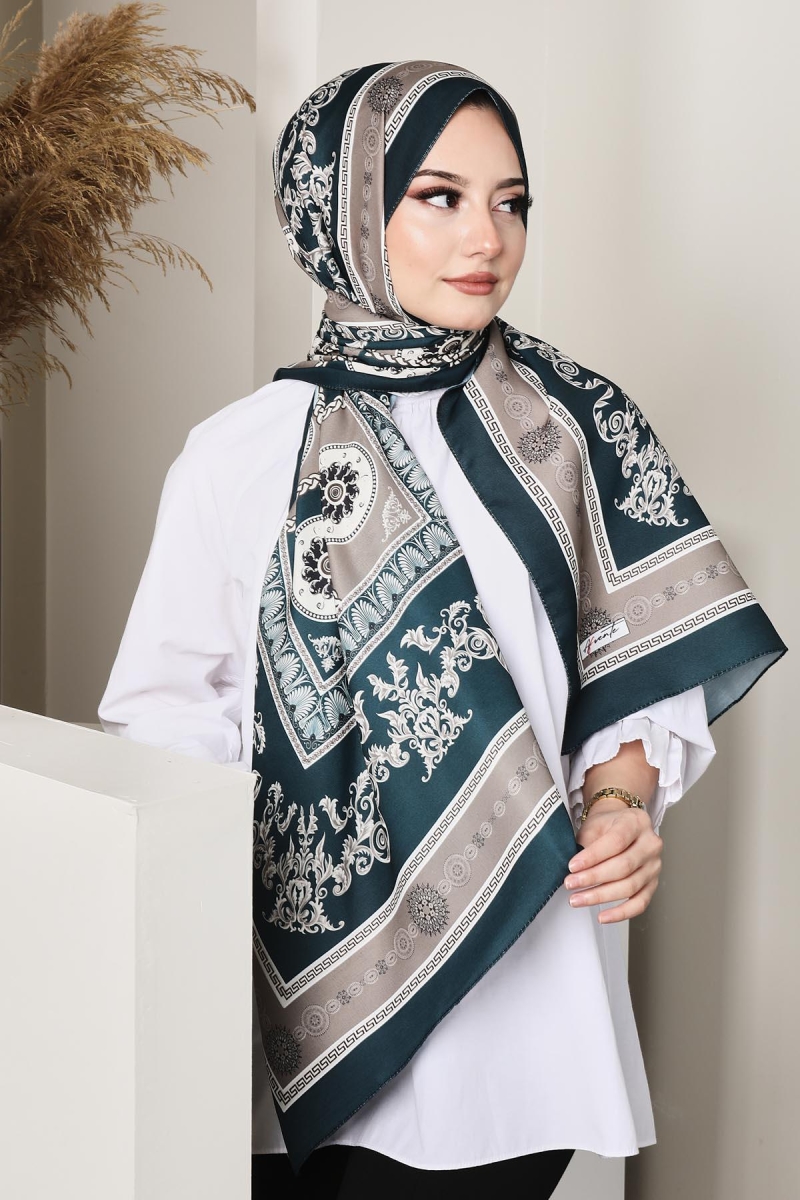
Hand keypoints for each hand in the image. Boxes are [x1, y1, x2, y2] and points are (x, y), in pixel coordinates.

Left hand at [564, 797, 662, 923]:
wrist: (621, 826)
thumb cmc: (606, 826)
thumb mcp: (595, 825)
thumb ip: (587, 844)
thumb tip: (573, 871)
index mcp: (636, 822)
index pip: (616, 841)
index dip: (593, 856)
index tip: (572, 866)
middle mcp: (651, 844)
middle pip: (623, 866)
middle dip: (593, 878)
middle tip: (570, 884)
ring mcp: (654, 866)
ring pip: (630, 887)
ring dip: (600, 896)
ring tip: (578, 899)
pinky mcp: (653, 884)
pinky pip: (640, 904)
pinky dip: (620, 913)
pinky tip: (603, 916)